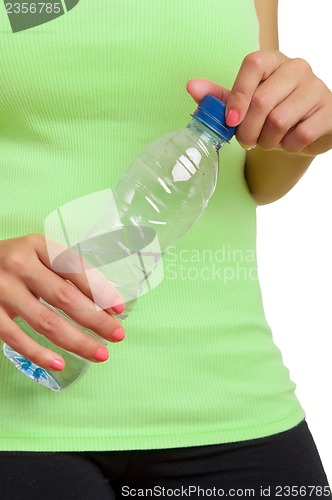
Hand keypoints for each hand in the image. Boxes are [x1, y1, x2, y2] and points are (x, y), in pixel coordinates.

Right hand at [0, 234, 124, 370]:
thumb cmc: (12, 262)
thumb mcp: (36, 255)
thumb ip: (62, 272)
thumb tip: (103, 303)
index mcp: (37, 245)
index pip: (76, 269)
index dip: (101, 290)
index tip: (119, 309)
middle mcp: (20, 264)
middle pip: (65, 297)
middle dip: (96, 320)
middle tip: (117, 336)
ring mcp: (2, 288)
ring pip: (46, 321)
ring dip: (77, 341)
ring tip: (99, 353)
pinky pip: (16, 337)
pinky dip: (39, 353)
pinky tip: (59, 363)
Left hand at [187, 50, 331, 155]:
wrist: (304, 130)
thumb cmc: (270, 113)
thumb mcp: (243, 105)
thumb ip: (220, 97)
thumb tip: (192, 86)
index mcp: (272, 60)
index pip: (253, 65)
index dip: (238, 96)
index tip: (230, 121)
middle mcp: (296, 68)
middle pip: (262, 101)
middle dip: (247, 131)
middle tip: (246, 142)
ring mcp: (316, 88)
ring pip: (279, 120)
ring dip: (267, 141)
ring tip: (267, 141)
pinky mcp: (329, 111)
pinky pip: (300, 135)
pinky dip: (287, 147)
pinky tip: (288, 143)